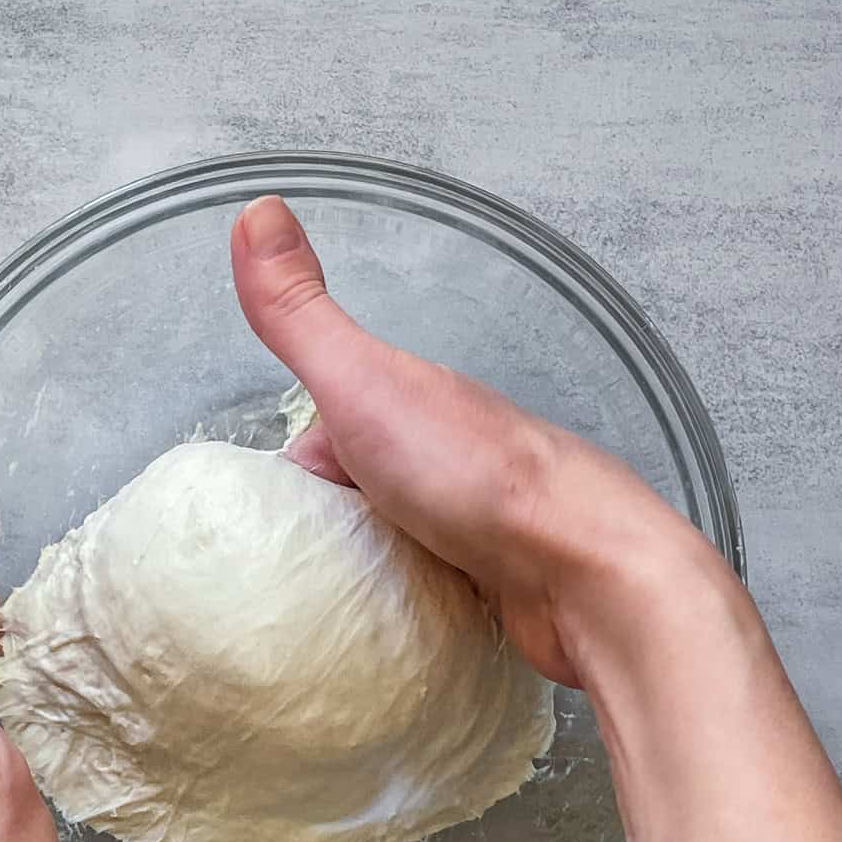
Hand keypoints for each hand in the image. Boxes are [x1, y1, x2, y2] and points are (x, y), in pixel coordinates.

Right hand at [231, 195, 736, 686]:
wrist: (585, 572)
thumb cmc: (474, 475)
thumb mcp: (363, 383)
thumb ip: (301, 314)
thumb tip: (256, 209)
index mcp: (411, 404)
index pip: (325, 436)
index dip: (295, 476)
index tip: (272, 521)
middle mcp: (445, 456)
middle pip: (355, 493)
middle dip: (324, 529)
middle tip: (299, 573)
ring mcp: (476, 523)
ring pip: (393, 544)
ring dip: (364, 572)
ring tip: (333, 610)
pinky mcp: (497, 585)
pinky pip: (429, 592)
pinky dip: (402, 610)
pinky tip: (384, 633)